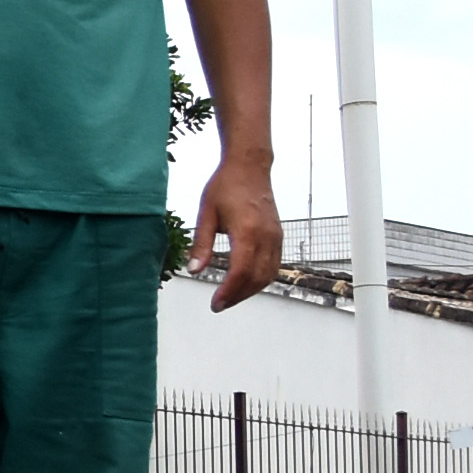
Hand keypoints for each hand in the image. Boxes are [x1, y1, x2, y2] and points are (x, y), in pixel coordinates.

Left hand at [193, 156, 282, 309]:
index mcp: (248, 231)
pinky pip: (274, 265)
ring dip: (250, 290)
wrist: (249, 167)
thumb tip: (194, 270)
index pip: (241, 271)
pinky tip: (246, 283)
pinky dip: (261, 279)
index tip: (215, 303)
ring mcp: (276, 236)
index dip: (229, 291)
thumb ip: (201, 244)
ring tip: (230, 297)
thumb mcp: (205, 213)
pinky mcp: (278, 235)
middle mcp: (267, 236)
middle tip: (219, 305)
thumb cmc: (225, 186)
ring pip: (269, 274)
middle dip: (238, 296)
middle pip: (257, 278)